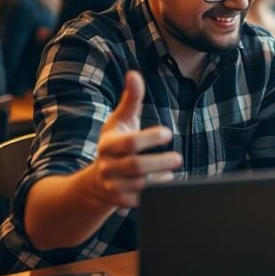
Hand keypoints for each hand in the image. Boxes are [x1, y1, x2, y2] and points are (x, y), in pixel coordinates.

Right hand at [87, 71, 181, 208]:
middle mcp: (108, 165)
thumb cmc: (115, 143)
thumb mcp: (120, 121)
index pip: (130, 142)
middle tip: (178, 158)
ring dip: (160, 178)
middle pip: (136, 166)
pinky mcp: (119, 201)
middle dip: (159, 162)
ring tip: (173, 171)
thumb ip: (130, 99)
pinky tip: (166, 185)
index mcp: (108, 144)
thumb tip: (134, 74)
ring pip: (139, 185)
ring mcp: (113, 185)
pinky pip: (139, 201)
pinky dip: (154, 194)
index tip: (168, 133)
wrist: (96, 180)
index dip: (151, 138)